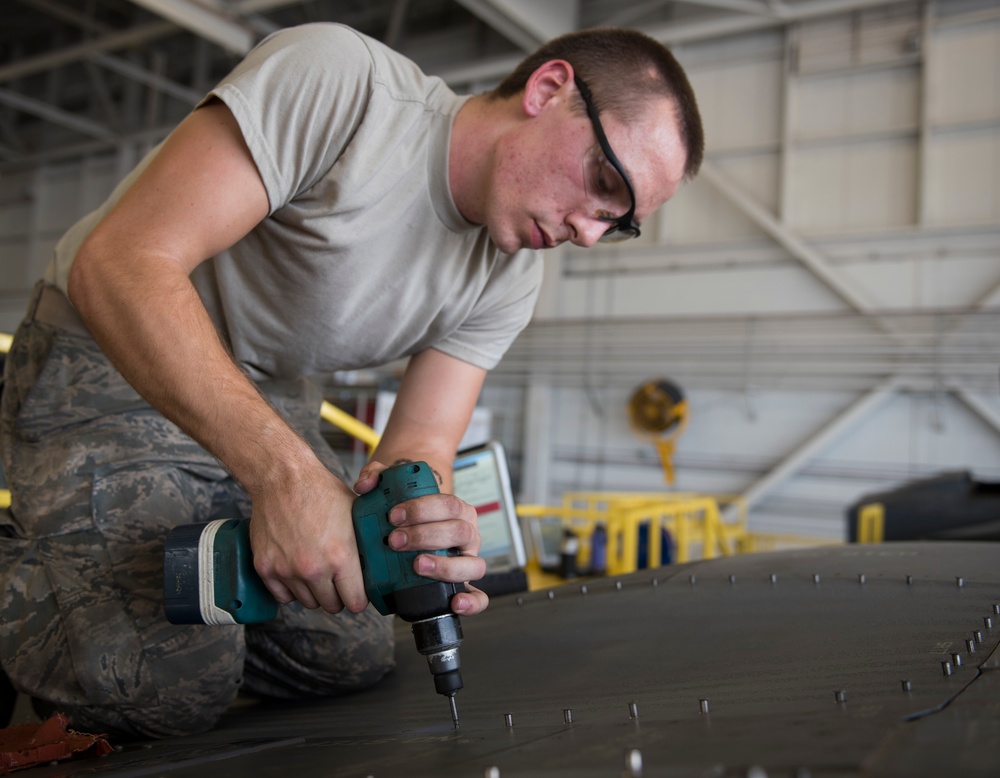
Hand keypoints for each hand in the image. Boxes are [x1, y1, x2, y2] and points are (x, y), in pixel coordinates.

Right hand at [248, 462, 369, 613]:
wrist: (283, 478)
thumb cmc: (321, 492)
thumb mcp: (355, 515)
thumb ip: (364, 545)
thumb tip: (378, 565)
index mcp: (340, 557)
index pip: (355, 603)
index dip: (358, 598)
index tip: (356, 592)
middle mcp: (313, 568)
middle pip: (331, 606)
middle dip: (337, 595)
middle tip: (337, 581)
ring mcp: (287, 570)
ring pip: (308, 602)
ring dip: (314, 592)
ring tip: (318, 572)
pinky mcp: (266, 568)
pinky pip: (283, 596)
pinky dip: (291, 589)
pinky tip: (298, 572)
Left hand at [355, 462, 488, 615]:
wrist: (411, 534)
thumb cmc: (403, 513)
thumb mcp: (390, 489)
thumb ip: (375, 475)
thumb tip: (365, 485)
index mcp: (457, 510)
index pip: (448, 504)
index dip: (422, 509)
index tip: (393, 515)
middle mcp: (468, 535)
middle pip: (459, 531)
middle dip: (426, 536)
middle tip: (394, 540)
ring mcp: (468, 561)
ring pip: (473, 564)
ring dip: (445, 566)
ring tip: (417, 565)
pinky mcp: (465, 585)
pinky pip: (478, 597)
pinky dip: (472, 602)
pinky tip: (454, 603)